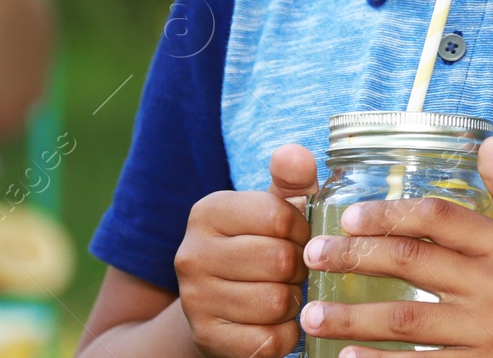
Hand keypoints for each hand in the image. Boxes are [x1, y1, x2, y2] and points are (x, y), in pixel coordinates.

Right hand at [175, 144, 315, 357]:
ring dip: (294, 301)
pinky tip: (276, 323)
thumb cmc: (259, 246)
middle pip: (280, 260)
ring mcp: (194, 299)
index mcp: (208, 211)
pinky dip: (285, 334)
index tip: (299, 236)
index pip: (279, 216)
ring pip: (276, 302)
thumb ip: (291, 179)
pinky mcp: (206, 338)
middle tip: (294, 269)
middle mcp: (190, 253)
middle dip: (300, 267)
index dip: (303, 230)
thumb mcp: (274, 208)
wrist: (217, 307)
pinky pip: (269, 339)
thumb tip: (295, 154)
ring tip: (284, 293)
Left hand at [300, 136, 492, 356]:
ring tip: (311, 313)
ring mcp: (488, 335)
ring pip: (406, 320)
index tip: (349, 215)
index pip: (442, 218)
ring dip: (352, 317)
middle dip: (356, 255)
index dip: (391, 212)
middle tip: (312, 254)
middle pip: (413, 263)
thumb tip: (489, 142)